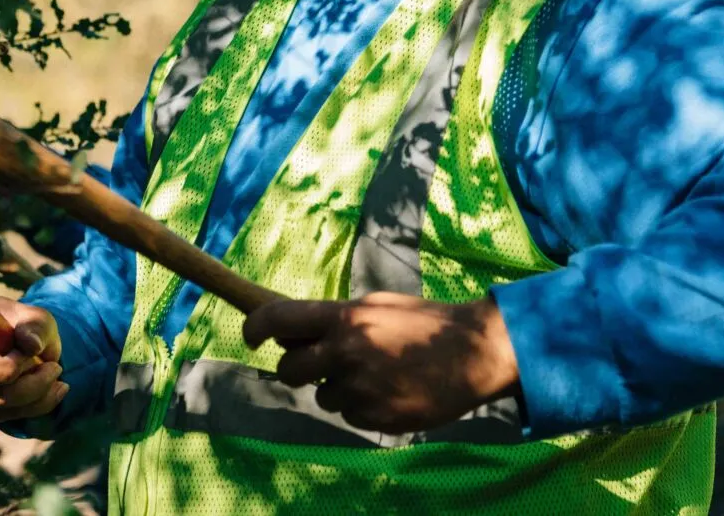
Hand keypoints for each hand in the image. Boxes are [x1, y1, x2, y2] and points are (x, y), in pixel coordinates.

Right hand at [0, 295, 66, 422]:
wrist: (29, 355)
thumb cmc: (26, 329)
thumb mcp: (37, 319)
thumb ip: (35, 326)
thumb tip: (31, 345)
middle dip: (14, 370)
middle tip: (51, 361)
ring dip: (37, 388)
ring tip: (56, 370)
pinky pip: (5, 414)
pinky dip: (38, 403)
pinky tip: (56, 388)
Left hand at [242, 291, 519, 434]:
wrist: (473, 354)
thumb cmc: (425, 322)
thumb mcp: (379, 305)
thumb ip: (337, 317)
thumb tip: (295, 330)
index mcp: (346, 318)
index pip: (278, 320)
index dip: (255, 327)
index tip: (250, 334)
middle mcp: (346, 353)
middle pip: (289, 369)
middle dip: (297, 367)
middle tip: (316, 363)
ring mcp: (360, 390)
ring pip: (321, 396)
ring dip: (336, 387)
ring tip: (375, 373)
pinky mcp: (375, 418)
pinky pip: (349, 415)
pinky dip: (362, 406)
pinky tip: (390, 390)